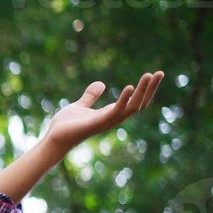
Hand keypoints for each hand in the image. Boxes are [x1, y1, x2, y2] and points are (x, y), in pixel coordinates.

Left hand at [44, 70, 163, 152]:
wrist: (52, 140)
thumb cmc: (65, 126)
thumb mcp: (80, 105)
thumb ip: (91, 96)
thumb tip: (101, 83)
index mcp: (111, 113)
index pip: (135, 101)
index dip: (145, 89)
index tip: (153, 74)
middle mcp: (113, 118)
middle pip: (139, 103)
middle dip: (150, 89)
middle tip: (160, 73)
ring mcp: (107, 121)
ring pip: (133, 107)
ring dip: (142, 91)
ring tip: (149, 75)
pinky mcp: (97, 123)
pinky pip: (116, 111)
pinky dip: (124, 99)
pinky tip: (129, 87)